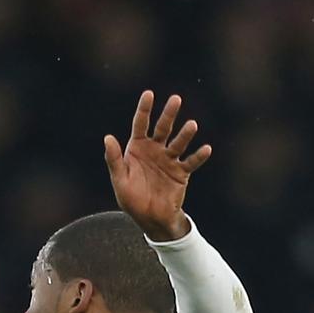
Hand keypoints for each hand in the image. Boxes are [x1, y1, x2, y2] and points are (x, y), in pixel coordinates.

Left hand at [104, 90, 211, 241]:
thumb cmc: (132, 199)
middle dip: (169, 114)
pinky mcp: (181, 173)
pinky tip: (206, 148)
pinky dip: (199, 156)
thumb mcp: (119, 179)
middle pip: (163, 128)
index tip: (149, 94)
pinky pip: (191, 162)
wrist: (150, 218)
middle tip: (176, 99)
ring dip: (185, 134)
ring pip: (178, 143)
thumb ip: (114, 159)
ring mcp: (169, 160)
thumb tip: (107, 137)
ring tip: (192, 125)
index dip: (144, 109)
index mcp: (138, 148)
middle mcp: (155, 150)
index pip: (140, 124)